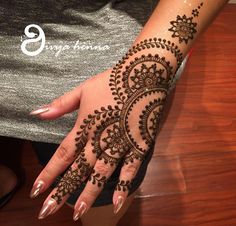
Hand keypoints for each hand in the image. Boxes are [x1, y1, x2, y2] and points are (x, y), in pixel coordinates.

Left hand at [30, 37, 181, 220]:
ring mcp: (120, 144)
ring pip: (102, 173)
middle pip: (78, 169)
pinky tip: (116, 203)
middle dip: (63, 190)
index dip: (49, 173)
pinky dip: (123, 186)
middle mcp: (100, 139)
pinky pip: (131, 168)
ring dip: (89, 193)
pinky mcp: (139, 144)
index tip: (36, 190)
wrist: (142, 74)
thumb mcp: (83, 89)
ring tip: (78, 212)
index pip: (62, 154)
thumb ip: (61, 104)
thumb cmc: (111, 80)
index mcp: (85, 126)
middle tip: (48, 211)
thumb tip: (37, 113)